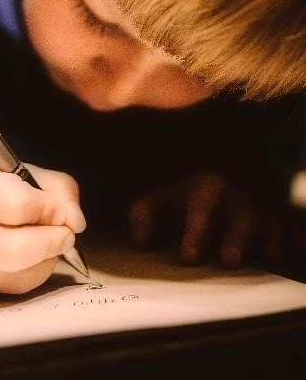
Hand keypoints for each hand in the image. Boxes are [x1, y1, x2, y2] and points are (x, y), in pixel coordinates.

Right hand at [0, 157, 85, 297]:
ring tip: (45, 243)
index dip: (47, 209)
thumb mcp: (18, 172)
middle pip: (15, 250)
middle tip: (65, 234)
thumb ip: (57, 189)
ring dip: (45, 261)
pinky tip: (28, 260)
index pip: (15, 205)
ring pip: (18, 277)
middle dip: (51, 243)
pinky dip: (31, 275)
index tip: (58, 211)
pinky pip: (11, 292)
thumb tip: (76, 223)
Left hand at [128, 171, 283, 268]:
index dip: (195, 234)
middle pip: (241, 219)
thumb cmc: (184, 192)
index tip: (188, 258)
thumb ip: (143, 216)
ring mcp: (261, 209)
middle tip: (229, 261)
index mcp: (206, 189)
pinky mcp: (279, 219)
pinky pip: (292, 229)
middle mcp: (237, 198)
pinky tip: (298, 248)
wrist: (218, 168)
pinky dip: (296, 239)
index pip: (200, 211)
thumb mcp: (160, 197)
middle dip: (236, 239)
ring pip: (272, 225)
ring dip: (270, 243)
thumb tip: (139, 242)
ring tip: (267, 259)